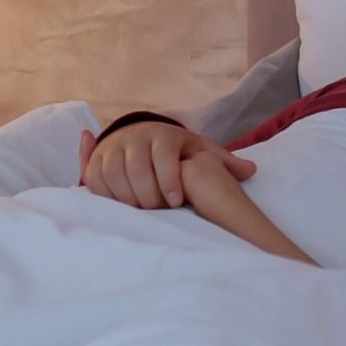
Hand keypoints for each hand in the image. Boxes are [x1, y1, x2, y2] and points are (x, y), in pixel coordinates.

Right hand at [79, 121, 255, 209]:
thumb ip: (224, 162)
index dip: (169, 180)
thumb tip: (251, 170)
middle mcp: (134, 137)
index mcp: (164, 134)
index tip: (175, 201)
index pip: (163, 156)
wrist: (144, 136)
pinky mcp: (96, 159)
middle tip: (160, 210)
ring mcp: (112, 147)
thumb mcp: (201, 151)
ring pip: (113, 174)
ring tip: (144, 210)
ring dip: (128, 197)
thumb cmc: (179, 151)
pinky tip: (123, 205)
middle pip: (136, 168)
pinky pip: (95, 179)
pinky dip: (107, 195)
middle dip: (148, 193)